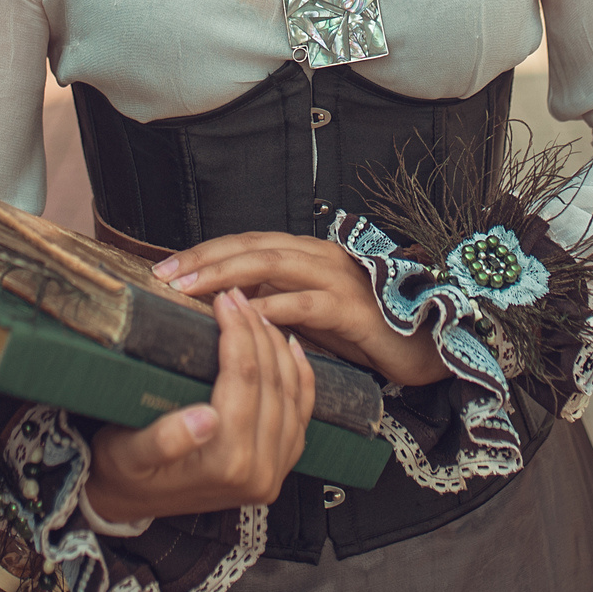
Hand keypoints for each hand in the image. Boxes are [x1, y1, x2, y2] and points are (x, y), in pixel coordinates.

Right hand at [84, 289, 315, 523]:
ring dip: (278, 348)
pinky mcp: (279, 467)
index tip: (223, 300)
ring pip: (292, 394)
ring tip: (257, 313)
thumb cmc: (122, 470)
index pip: (242, 381)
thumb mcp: (128, 453)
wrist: (127, 501)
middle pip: (271, 383)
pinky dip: (302, 377)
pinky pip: (302, 414)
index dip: (236, 334)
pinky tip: (292, 348)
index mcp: (227, 465)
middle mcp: (260, 473)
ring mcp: (274, 472)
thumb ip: (166, 440)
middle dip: (256, 332)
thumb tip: (205, 418)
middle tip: (238, 297)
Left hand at [157, 232, 449, 389]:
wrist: (428, 348)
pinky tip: (242, 318)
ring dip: (226, 275)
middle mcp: (321, 257)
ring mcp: (339, 278)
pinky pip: (304, 303)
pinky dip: (270, 307)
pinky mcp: (354, 308)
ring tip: (189, 290)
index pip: (247, 243)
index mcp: (308, 256)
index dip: (205, 252)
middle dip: (205, 258)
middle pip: (253, 246)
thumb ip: (276, 304)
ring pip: (273, 263)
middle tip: (165, 275)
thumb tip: (224, 310)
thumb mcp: (311, 317)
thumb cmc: (366, 333)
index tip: (165, 268)